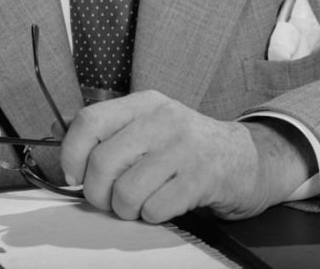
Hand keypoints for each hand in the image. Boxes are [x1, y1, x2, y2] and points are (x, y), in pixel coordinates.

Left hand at [60, 90, 313, 222]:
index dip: (72, 155)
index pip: (89, 121)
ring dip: (126, 210)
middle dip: (98, 194)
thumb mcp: (153, 126)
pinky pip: (154, 209)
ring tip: (139, 205)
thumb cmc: (188, 147)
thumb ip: (117, 136)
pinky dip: (152, 216)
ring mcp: (183, 147)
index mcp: (144, 103)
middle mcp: (161, 119)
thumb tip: (73, 167)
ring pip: (126, 192)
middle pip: (103, 162)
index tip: (74, 177)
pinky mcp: (201, 178)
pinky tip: (163, 206)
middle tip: (109, 201)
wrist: (247, 158)